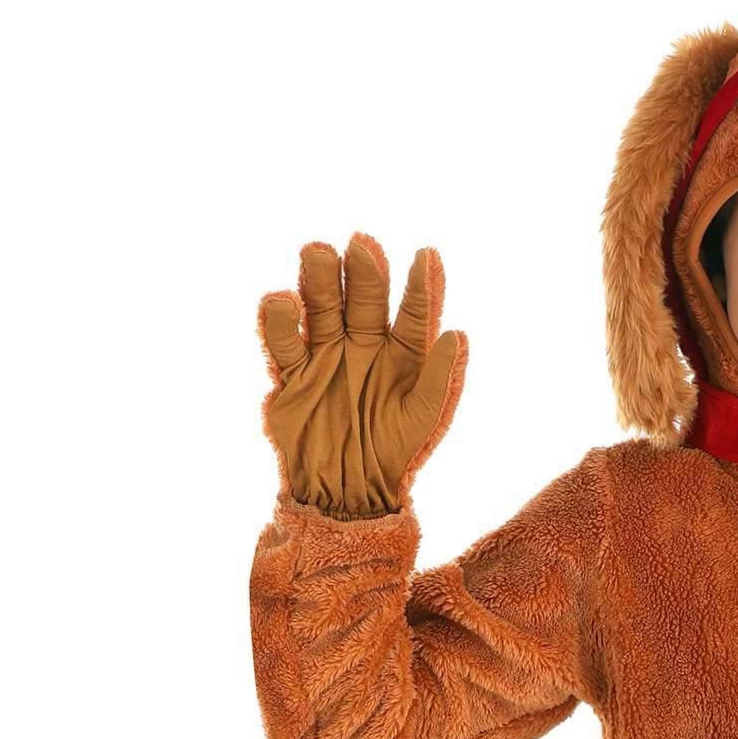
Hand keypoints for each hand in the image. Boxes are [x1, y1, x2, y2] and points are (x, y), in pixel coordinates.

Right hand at [257, 232, 466, 518]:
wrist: (345, 493)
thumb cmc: (393, 454)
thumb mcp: (423, 420)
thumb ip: (439, 378)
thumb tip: (459, 334)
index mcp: (403, 352)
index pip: (415, 311)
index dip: (422, 285)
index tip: (427, 256)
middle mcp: (364, 343)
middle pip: (362, 298)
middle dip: (362, 272)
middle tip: (360, 245)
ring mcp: (326, 354)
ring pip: (320, 307)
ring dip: (318, 280)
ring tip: (317, 253)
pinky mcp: (292, 373)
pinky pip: (283, 342)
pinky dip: (279, 321)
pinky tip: (282, 302)